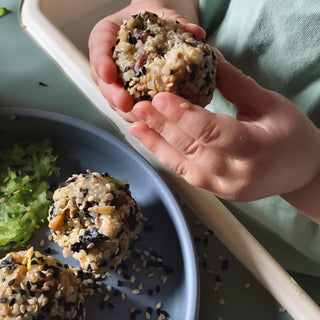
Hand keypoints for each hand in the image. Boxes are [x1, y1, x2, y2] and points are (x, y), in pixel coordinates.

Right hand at [88, 0, 204, 119]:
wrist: (150, 33)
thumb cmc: (152, 23)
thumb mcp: (162, 17)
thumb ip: (176, 23)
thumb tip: (196, 33)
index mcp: (107, 36)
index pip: (99, 47)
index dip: (101, 62)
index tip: (108, 74)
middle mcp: (107, 63)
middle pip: (103, 82)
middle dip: (113, 94)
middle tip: (124, 102)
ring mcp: (115, 83)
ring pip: (114, 100)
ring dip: (125, 111)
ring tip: (139, 118)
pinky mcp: (127, 97)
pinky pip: (128, 108)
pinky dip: (137, 117)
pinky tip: (148, 123)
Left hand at [129, 50, 319, 202]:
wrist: (301, 172)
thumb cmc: (291, 135)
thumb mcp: (270, 104)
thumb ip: (235, 84)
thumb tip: (206, 57)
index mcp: (256, 148)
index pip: (214, 132)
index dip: (185, 116)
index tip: (160, 97)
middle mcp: (237, 174)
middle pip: (193, 149)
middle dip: (163, 127)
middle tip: (138, 106)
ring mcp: (224, 187)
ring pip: (184, 164)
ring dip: (157, 143)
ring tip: (135, 124)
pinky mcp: (215, 191)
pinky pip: (186, 173)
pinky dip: (166, 156)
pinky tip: (150, 140)